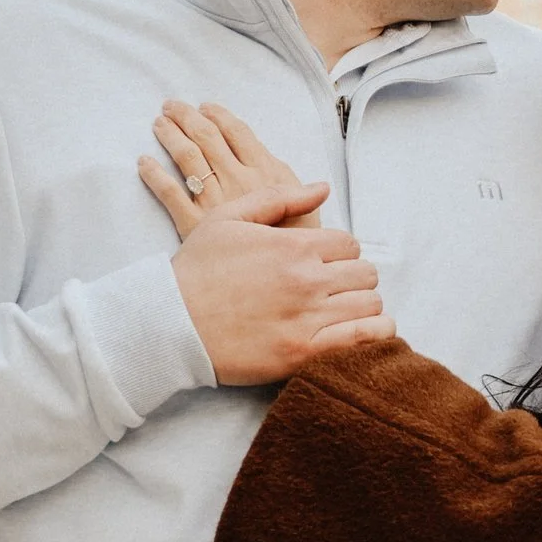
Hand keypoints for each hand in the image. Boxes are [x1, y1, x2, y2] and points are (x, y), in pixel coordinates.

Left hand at [142, 99, 318, 234]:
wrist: (282, 275)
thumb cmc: (295, 241)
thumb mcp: (304, 203)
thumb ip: (282, 177)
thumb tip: (264, 156)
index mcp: (265, 171)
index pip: (237, 132)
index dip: (219, 115)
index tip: (206, 107)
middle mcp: (236, 179)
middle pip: (207, 137)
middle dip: (187, 117)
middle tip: (172, 106)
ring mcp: (213, 200)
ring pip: (186, 157)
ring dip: (170, 135)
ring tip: (159, 123)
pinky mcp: (193, 222)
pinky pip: (168, 193)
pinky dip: (153, 174)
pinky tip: (144, 162)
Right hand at [171, 183, 393, 384]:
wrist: (167, 324)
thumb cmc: (195, 271)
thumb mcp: (228, 218)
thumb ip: (279, 198)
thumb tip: (322, 188)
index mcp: (294, 246)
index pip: (349, 244)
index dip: (339, 253)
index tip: (324, 265)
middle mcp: (307, 280)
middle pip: (364, 273)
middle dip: (352, 278)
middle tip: (333, 289)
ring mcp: (308, 318)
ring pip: (370, 304)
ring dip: (362, 305)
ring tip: (343, 311)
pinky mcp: (304, 353)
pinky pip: (364, 338)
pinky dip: (373, 333)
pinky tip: (363, 332)